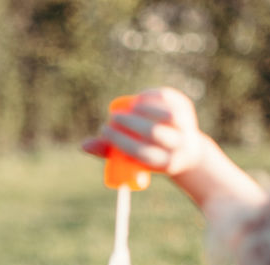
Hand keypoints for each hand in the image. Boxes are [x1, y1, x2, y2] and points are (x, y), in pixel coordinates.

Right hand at [81, 87, 207, 177]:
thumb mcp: (130, 159)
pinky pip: (167, 98)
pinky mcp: (185, 107)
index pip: (142, 152)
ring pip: (165, 115)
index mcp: (166, 164)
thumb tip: (83, 145)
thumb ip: (108, 151)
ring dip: (141, 109)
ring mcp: (186, 125)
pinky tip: (137, 100)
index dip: (121, 140)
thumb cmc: (149, 155)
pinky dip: (149, 97)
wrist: (185, 148)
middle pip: (154, 132)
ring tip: (126, 109)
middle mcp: (179, 145)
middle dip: (130, 122)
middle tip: (113, 117)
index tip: (104, 131)